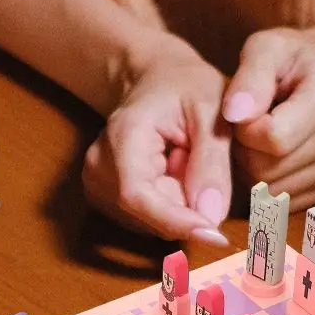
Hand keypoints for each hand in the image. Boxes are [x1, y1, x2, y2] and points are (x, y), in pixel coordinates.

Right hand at [83, 37, 232, 243]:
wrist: (156, 78)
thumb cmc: (187, 86)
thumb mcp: (213, 111)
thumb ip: (212, 163)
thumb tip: (211, 218)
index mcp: (121, 137)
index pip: (137, 196)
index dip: (176, 221)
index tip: (216, 236)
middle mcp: (99, 167)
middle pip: (149, 217)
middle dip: (187, 206)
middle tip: (200, 162)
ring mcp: (97, 185)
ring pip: (151, 224)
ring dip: (180, 205)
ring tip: (184, 161)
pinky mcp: (105, 199)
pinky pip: (149, 222)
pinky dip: (170, 206)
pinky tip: (173, 174)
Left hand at [222, 14, 314, 207]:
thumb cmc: (290, 61)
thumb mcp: (267, 48)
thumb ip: (249, 77)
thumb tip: (234, 114)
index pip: (274, 138)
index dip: (245, 132)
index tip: (243, 114)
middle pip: (270, 172)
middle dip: (245, 154)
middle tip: (246, 131)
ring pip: (275, 194)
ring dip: (253, 174)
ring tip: (259, 143)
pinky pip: (287, 206)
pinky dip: (270, 189)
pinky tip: (273, 160)